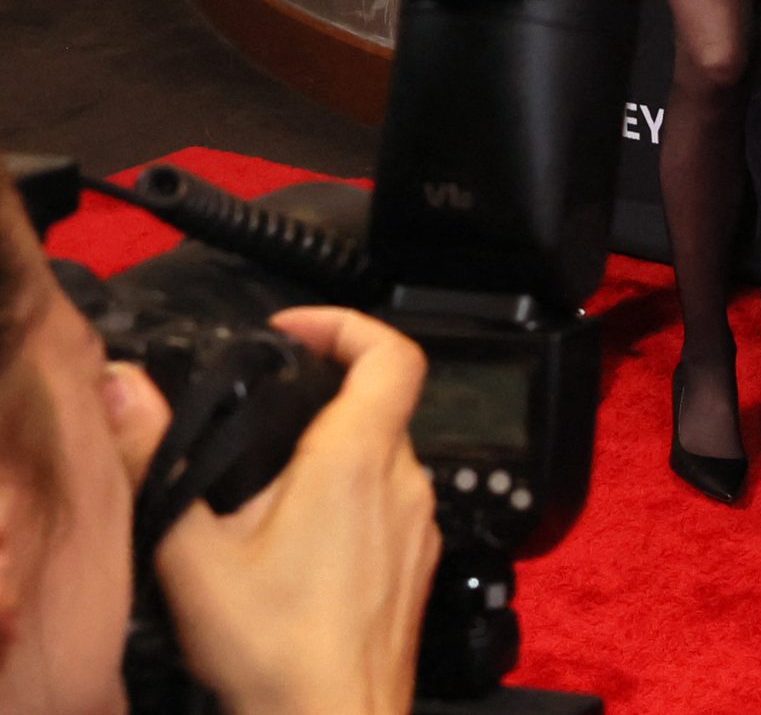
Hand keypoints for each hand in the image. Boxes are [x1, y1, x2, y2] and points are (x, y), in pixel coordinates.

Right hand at [151, 308, 438, 714]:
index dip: (347, 324)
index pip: (393, 353)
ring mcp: (419, 525)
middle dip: (321, 398)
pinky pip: (389, 506)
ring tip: (264, 487)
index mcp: (359, 460)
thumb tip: (128, 392)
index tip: (295, 329)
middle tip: (260, 416)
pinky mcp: (416, 563)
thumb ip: (159, 461)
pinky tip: (295, 541)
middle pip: (381, 405)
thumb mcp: (192, 551)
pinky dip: (348, 502)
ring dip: (332, 455)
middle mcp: (405, 483)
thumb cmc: (276, 649)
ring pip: (384, 458)